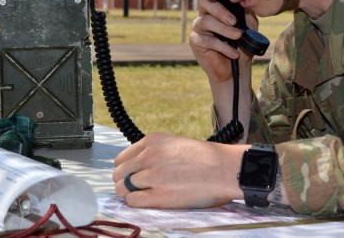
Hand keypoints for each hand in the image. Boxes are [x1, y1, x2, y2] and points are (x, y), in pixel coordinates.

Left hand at [113, 132, 246, 208]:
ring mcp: (152, 176)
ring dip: (130, 193)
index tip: (133, 175)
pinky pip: (132, 201)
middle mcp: (149, 156)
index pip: (121, 158)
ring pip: (122, 188)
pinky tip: (150, 200)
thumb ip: (154, 152)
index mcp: (152, 141)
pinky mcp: (159, 196)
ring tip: (146, 194)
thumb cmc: (206, 158)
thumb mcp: (175, 144)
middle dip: (125, 182)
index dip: (126, 169)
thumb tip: (136, 168)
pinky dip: (137, 203)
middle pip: (118, 173)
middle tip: (138, 188)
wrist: (225, 169)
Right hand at [190, 0, 256, 82]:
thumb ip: (245, 13)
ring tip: (237, 36)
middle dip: (220, 10)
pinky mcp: (196, 41)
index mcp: (216, 8)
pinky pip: (208, 40)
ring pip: (206, 21)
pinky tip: (233, 53)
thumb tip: (243, 3)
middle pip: (204, 2)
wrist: (236, 67)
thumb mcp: (249, 26)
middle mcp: (205, 15)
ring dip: (224, 29)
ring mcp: (198, 28)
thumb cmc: (242, 45)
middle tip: (233, 21)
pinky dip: (223, 46)